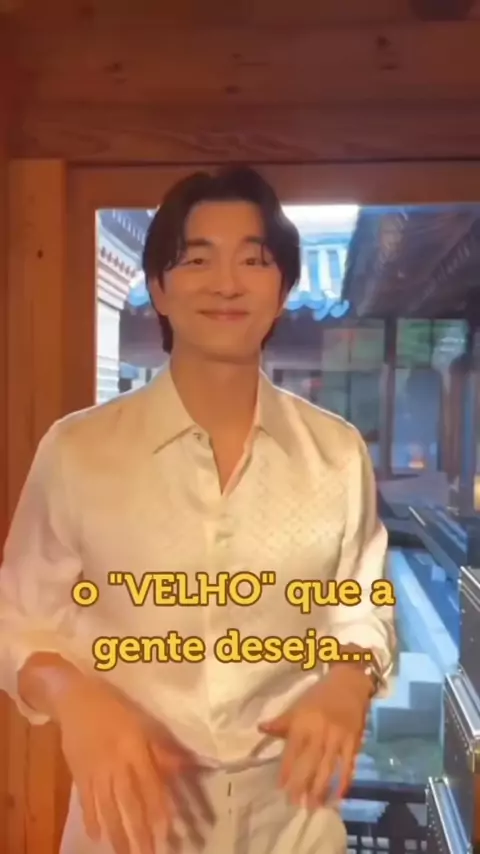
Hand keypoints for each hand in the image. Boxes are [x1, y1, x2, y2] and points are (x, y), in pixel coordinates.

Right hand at [54, 672, 205, 853]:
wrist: (74, 699)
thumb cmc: (114, 707)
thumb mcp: (143, 722)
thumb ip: (161, 749)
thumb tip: (186, 766)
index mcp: (133, 748)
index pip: (149, 785)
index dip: (158, 809)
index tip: (167, 832)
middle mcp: (114, 763)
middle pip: (128, 802)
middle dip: (139, 831)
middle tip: (148, 853)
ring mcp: (94, 770)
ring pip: (107, 807)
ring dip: (117, 833)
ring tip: (125, 853)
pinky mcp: (78, 774)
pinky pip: (85, 801)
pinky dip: (91, 819)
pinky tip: (96, 836)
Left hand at [258, 667, 370, 808]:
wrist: (349, 682)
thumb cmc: (320, 695)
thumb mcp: (298, 705)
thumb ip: (282, 722)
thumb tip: (261, 729)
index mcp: (303, 721)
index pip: (292, 750)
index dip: (286, 769)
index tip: (280, 788)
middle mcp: (320, 731)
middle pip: (309, 762)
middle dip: (302, 784)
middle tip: (295, 803)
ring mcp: (338, 737)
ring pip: (328, 767)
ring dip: (320, 788)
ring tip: (313, 805)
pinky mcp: (354, 741)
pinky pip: (348, 765)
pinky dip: (344, 782)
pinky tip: (338, 797)